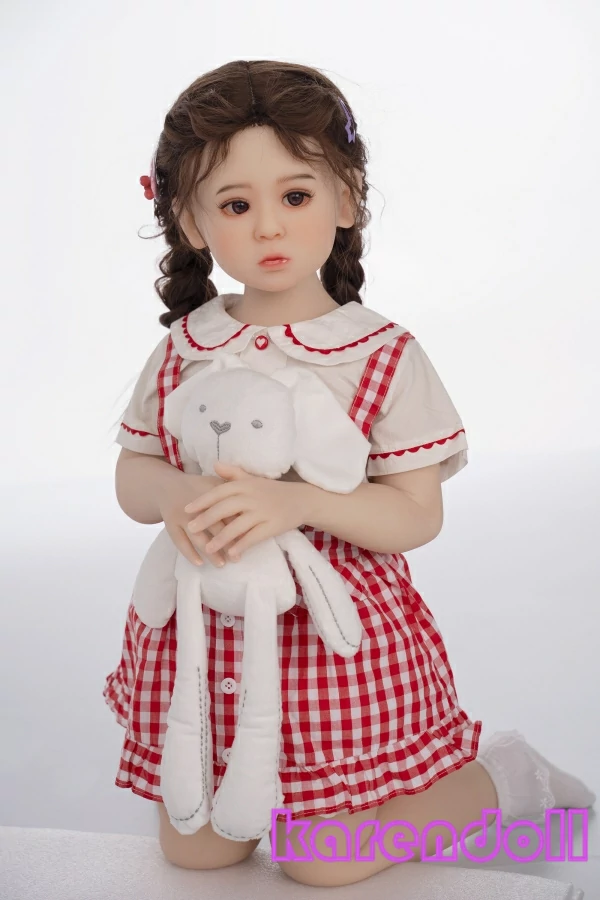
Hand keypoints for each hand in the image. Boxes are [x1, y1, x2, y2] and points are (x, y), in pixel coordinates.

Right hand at [158, 472, 239, 567]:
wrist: (168, 486)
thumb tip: (253, 509)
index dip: (237, 526)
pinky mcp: (170, 524)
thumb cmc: (199, 487)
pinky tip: (199, 563)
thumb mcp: (215, 484)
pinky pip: (179, 541)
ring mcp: (181, 516)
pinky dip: (189, 553)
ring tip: (222, 564)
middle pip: (213, 526)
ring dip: (210, 552)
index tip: (248, 540)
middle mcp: (195, 506)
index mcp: (209, 495)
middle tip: (237, 558)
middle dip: (226, 543)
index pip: (227, 512)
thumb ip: (233, 494)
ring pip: (197, 537)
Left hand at [184, 461, 311, 559]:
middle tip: (191, 528)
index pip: (219, 492)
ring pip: (237, 525)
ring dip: (221, 538)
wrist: (301, 499)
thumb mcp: (253, 479)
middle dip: (206, 519)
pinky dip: (242, 545)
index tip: (187, 509)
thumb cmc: (272, 490)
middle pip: (225, 508)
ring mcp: (263, 512)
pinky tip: (231, 554)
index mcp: (245, 485)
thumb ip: (233, 473)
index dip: (202, 500)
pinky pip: (254, 537)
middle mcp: (252, 497)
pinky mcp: (273, 526)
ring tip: (207, 548)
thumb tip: (214, 464)